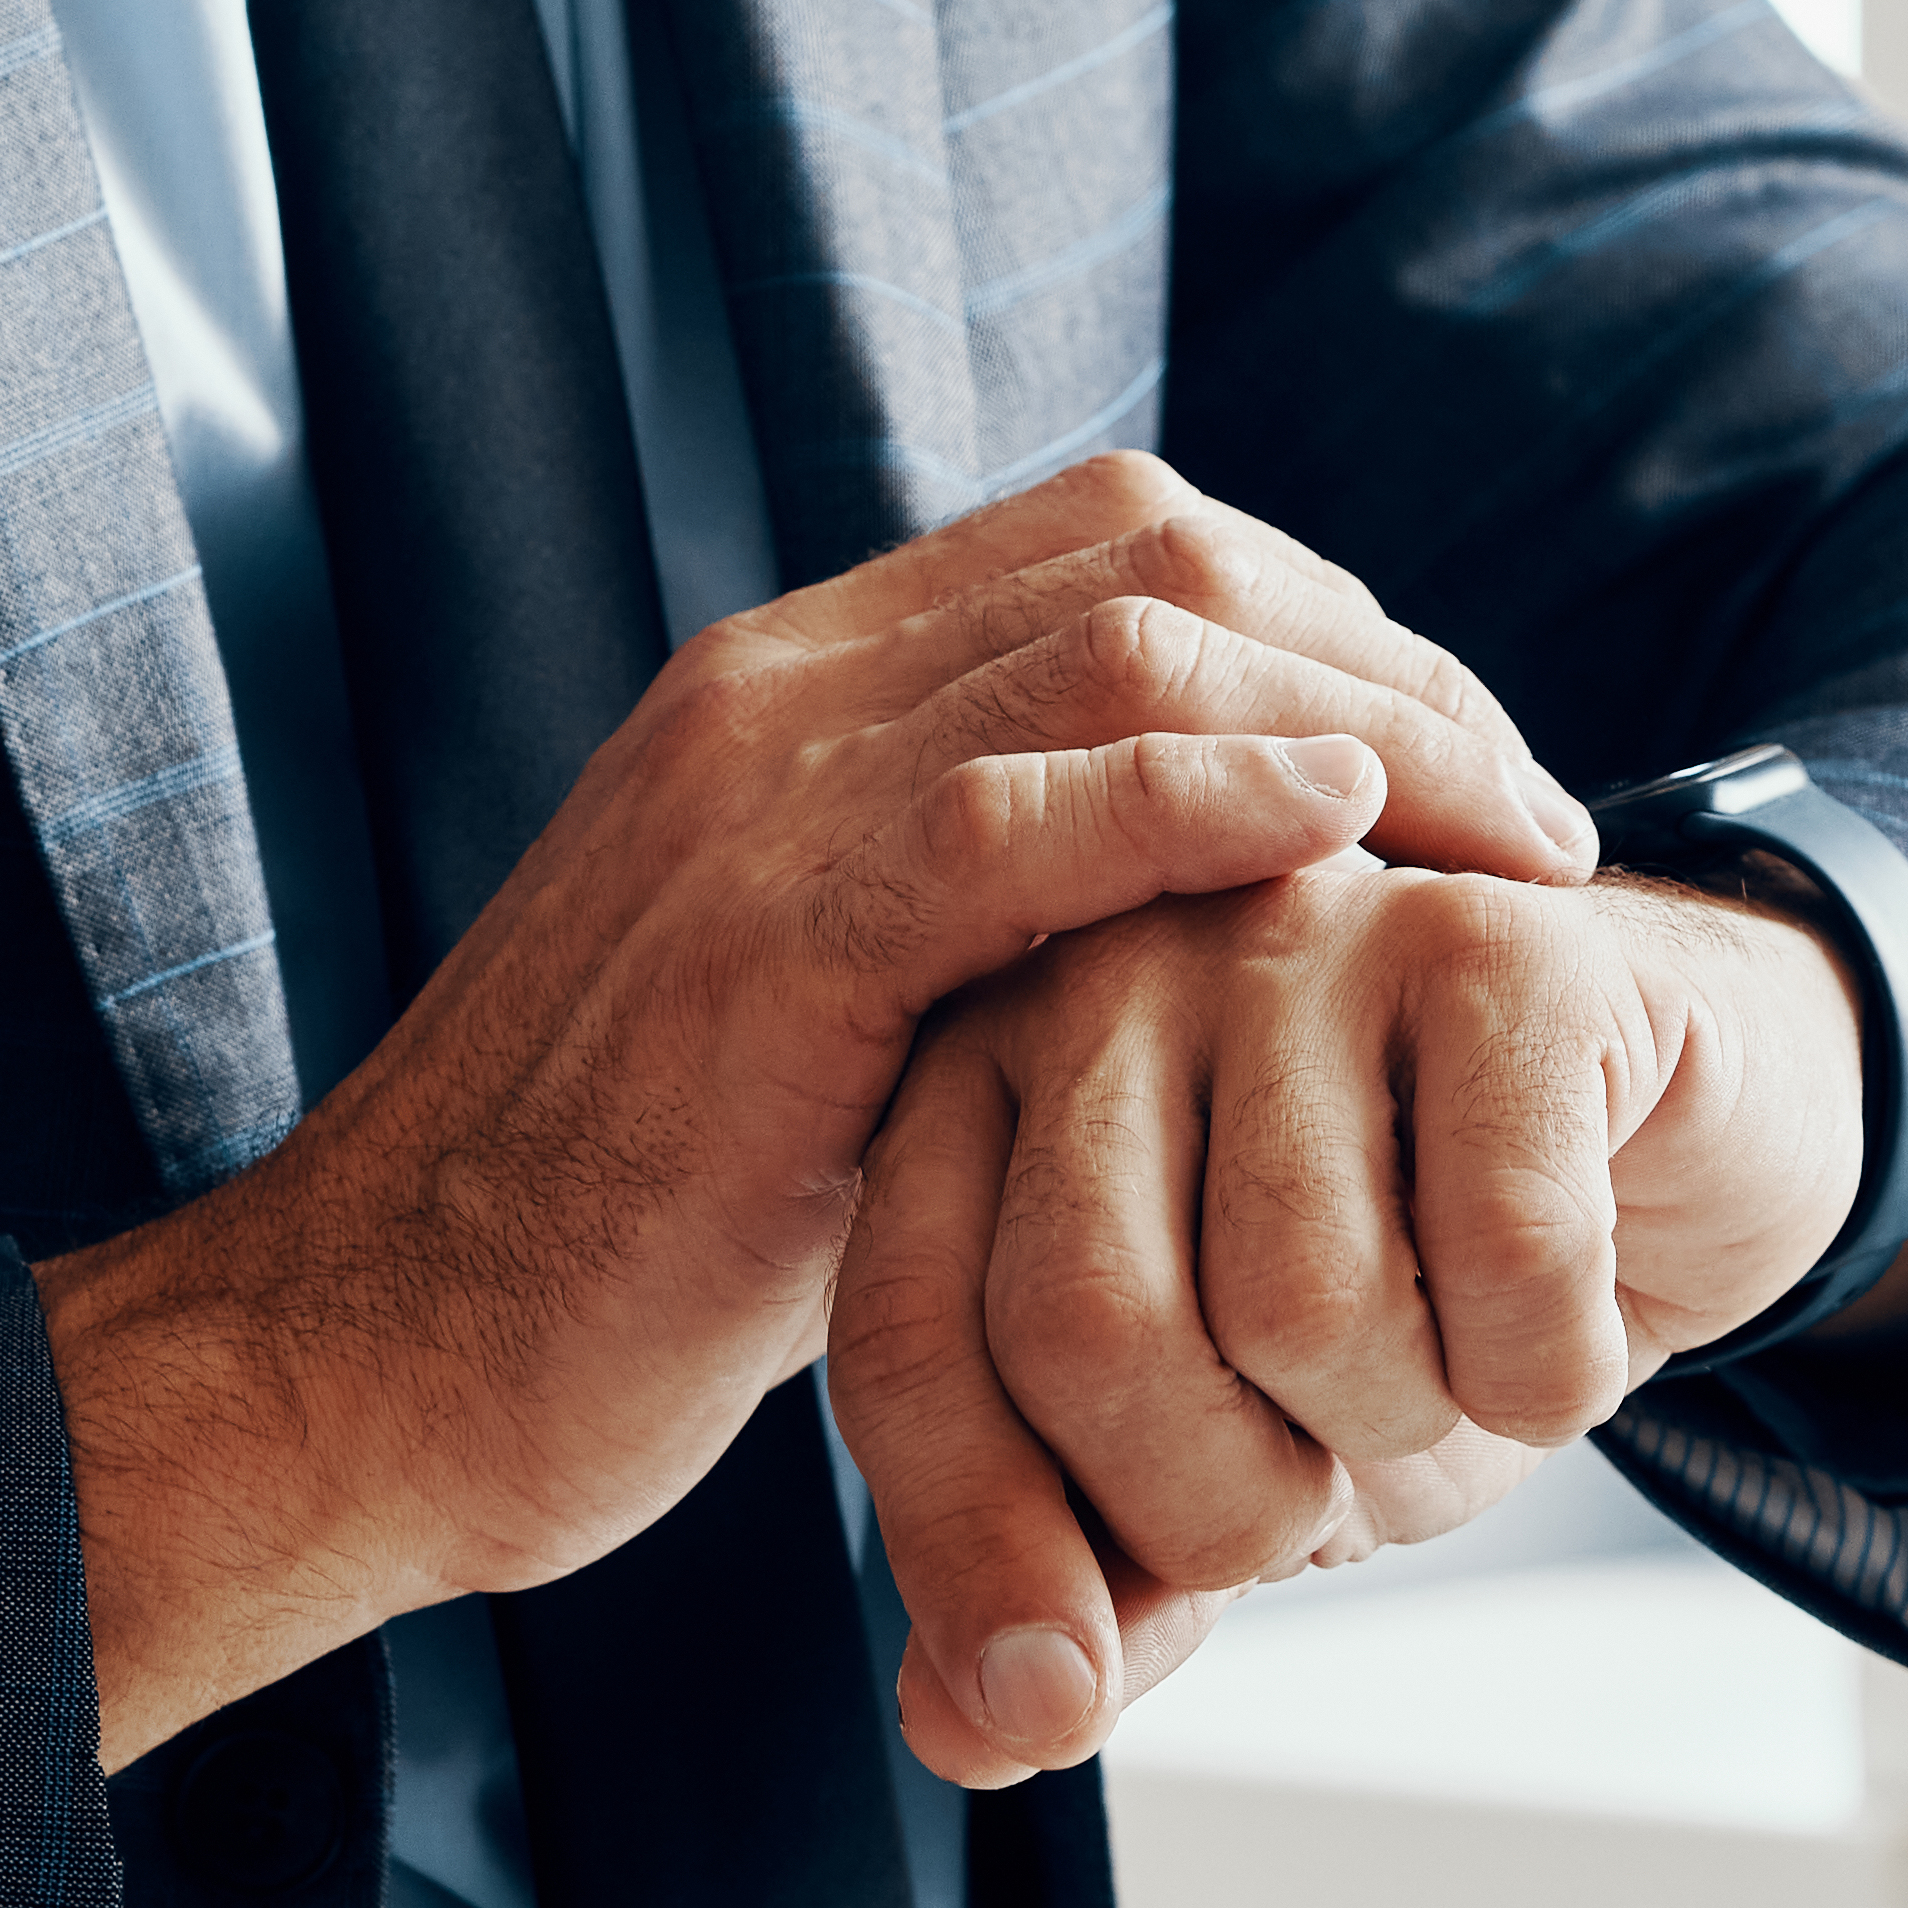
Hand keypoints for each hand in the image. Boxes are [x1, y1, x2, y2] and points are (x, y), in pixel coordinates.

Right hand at [31, 460, 1593, 1765]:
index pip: (1119, 541)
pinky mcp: (773, 940)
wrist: (375, 1366)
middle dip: (1391, 656)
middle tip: (1532, 810)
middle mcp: (778, 694)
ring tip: (1508, 841)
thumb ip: (967, 942)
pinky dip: (1221, 797)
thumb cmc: (609, 1254)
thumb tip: (1165, 944)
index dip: (1328, 625)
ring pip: (1128, 638)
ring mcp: (764, 797)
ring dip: (1368, 719)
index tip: (1460, 771)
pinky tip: (1346, 839)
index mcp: (792, 696)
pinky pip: (1033, 808)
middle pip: (1160, 549)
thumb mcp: (823, 1034)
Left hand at [823, 853, 1890, 1786]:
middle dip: (1221, 1498)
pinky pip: (1504, 1249)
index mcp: (989, 1084)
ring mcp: (1304, 932)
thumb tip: (977, 1728)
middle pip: (1084, 1320)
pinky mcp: (1499, 946)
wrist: (1685, 1154)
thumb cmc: (1428, 1287)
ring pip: (1301, 1299)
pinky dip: (1553, 1364)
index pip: (907, 1335)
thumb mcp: (1243, 1464)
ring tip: (1454, 1354)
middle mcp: (1114, 967)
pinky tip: (1573, 1311)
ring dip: (1409, 1420)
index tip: (1049, 1706)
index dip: (970, 1550)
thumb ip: (1100, 1577)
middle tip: (1324, 1477)